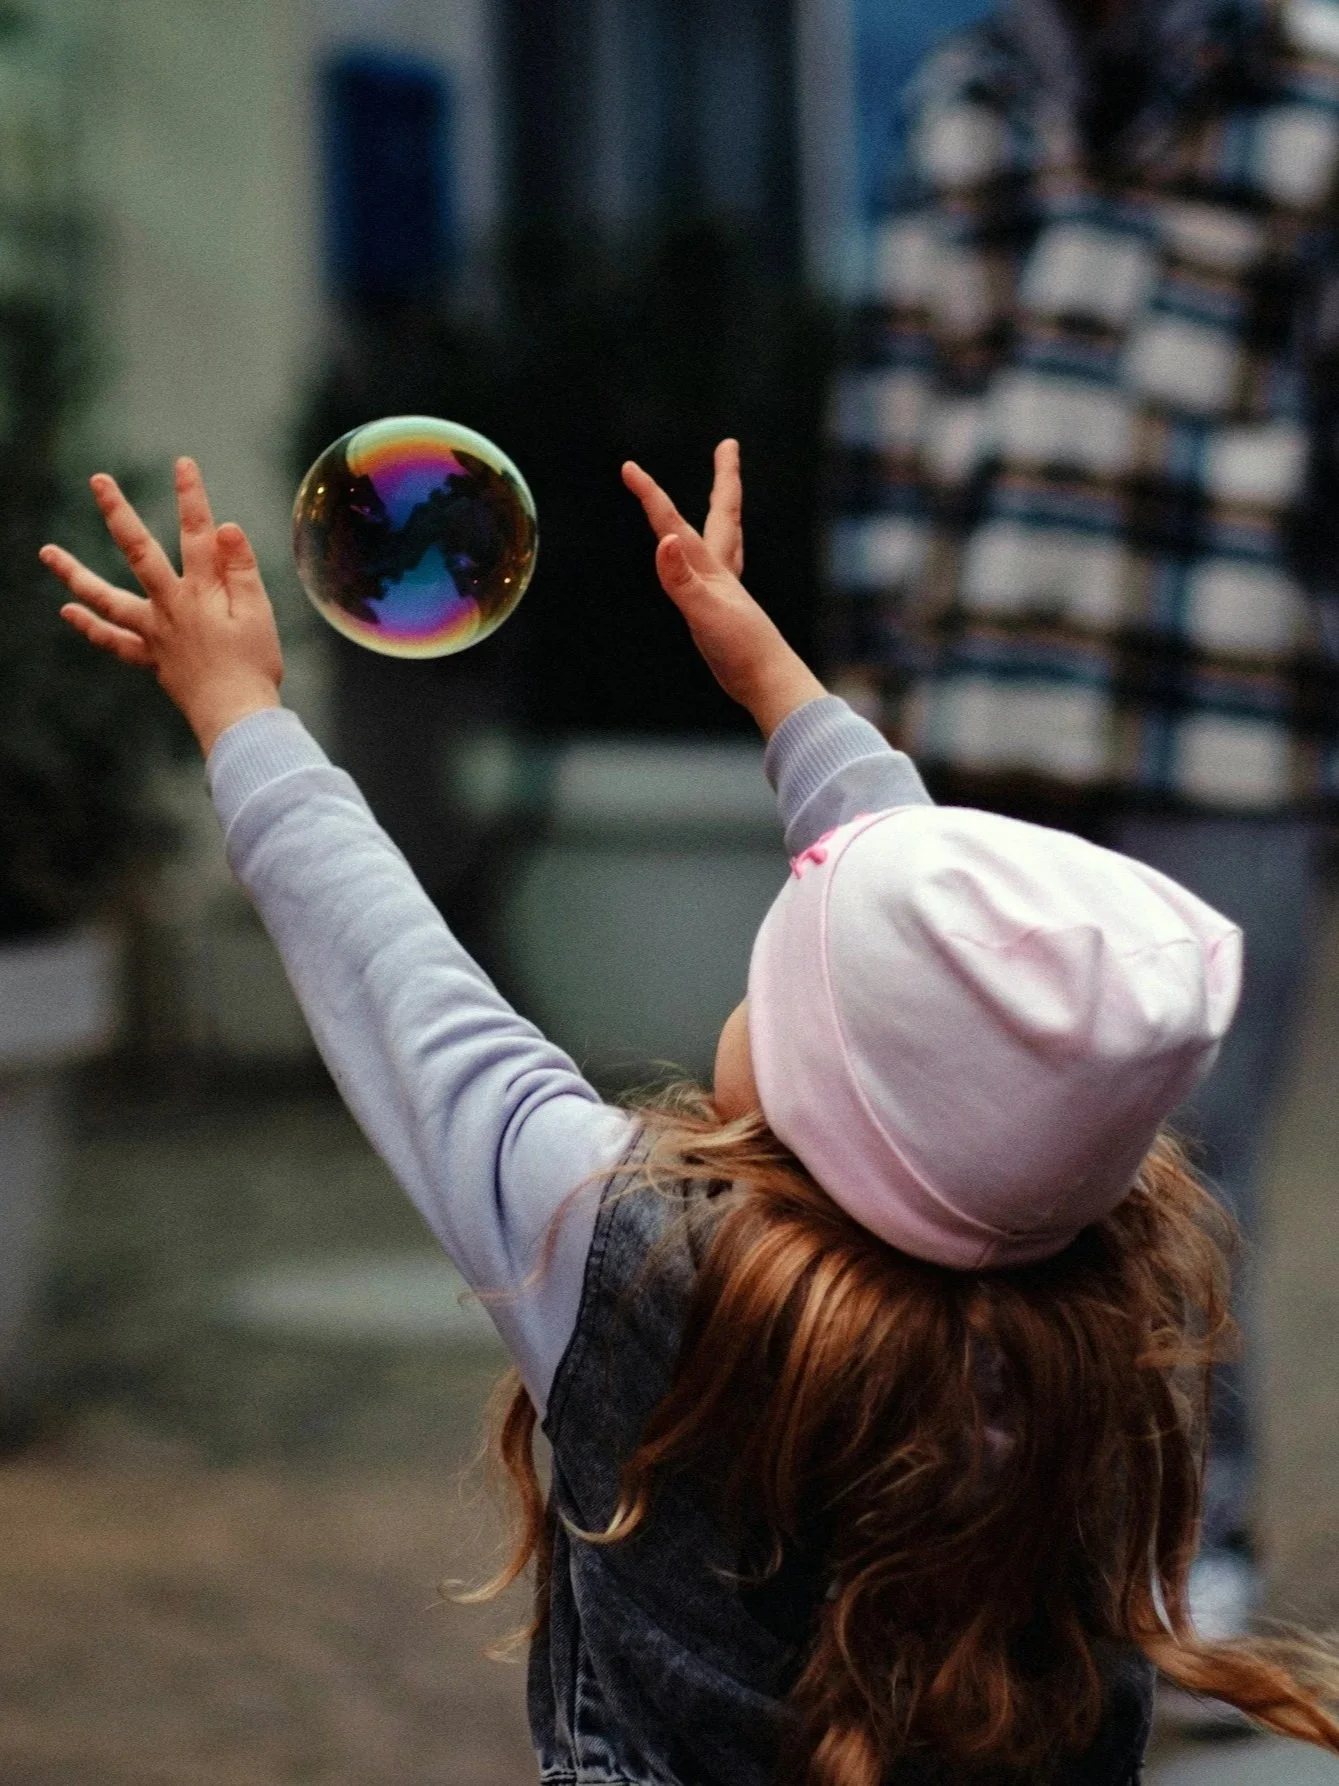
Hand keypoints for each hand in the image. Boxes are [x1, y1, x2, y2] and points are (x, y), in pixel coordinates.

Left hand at [41, 457, 283, 755]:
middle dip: (119, 513)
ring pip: (108, 599)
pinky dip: (90, 627)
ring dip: (76, 573)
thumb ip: (240, 568)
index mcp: (202, 592)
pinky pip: (115, 642)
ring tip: (47, 552)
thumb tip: (225, 525)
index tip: (183, 463)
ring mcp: (155, 633)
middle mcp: (170, 606)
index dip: (191, 497)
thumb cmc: (254, 666)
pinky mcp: (152, 658)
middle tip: (98, 481)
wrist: (237, 717)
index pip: (197, 534)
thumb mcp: (258, 613)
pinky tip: (67, 610)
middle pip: (139, 552)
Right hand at [622, 439, 824, 737]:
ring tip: (723, 495)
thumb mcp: (704, 613)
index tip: (629, 468)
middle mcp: (721, 572)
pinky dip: (715, 552)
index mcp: (711, 568)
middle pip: (724, 513)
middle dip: (723, 478)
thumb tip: (664, 539)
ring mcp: (726, 590)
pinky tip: (712, 563)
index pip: (674, 524)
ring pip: (725, 539)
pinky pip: (719, 569)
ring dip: (722, 511)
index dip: (651, 495)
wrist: (769, 681)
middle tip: (728, 446)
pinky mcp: (725, 610)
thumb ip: (681, 579)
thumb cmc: (740, 650)